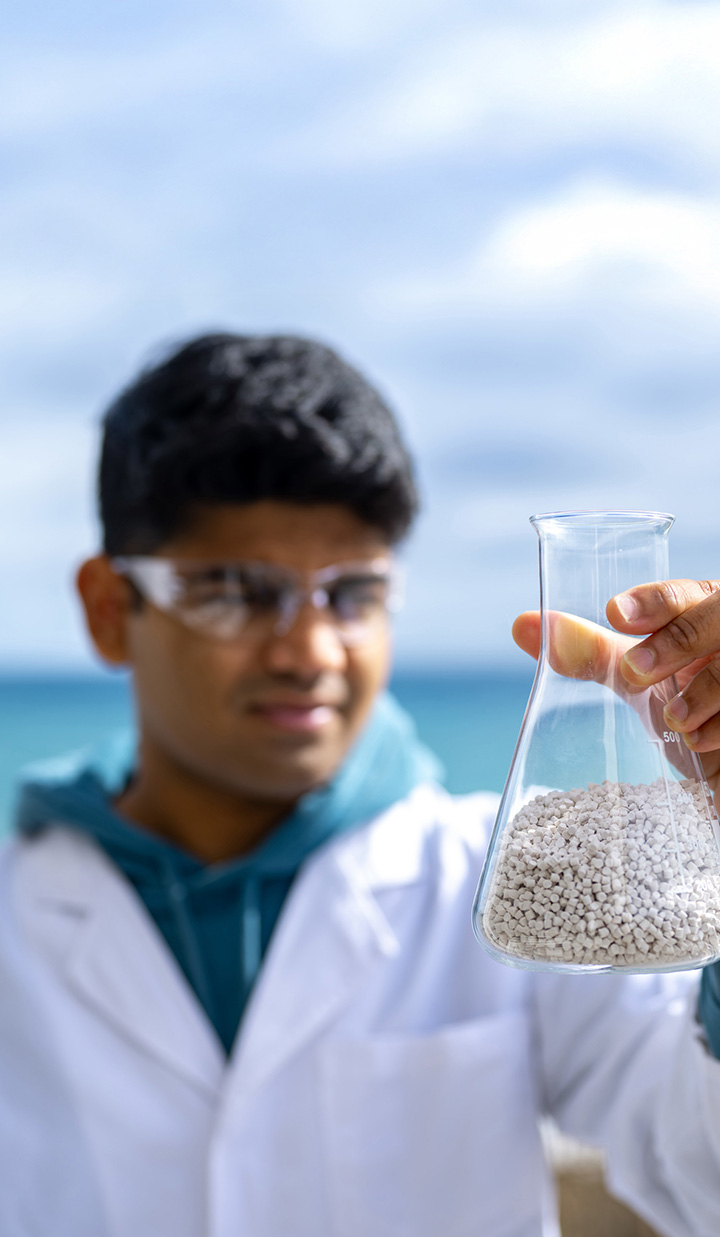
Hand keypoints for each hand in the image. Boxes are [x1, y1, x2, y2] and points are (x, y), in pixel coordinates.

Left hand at [513, 580, 719, 795]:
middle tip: (634, 671)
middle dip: (677, 640)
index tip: (613, 614)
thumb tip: (522, 626)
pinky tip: (699, 741)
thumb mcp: (638, 678)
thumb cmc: (683, 708)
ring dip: (706, 688)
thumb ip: (589, 651)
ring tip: (673, 718)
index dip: (654, 600)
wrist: (718, 768)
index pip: (687, 592)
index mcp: (706, 613)